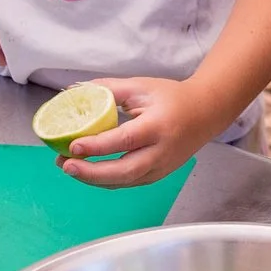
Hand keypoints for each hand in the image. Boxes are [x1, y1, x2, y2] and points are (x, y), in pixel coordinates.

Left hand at [60, 76, 225, 186]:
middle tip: (65, 164)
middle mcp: (161, 152)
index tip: (73, 145)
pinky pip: (128, 183)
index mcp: (158, 126)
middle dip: (91, 172)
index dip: (98, 145)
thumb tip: (73, 90)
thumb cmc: (172, 97)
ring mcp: (161, 168)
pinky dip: (105, 181)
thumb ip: (107, 89)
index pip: (125, 140)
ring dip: (94, 179)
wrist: (206, 113)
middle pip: (125, 171)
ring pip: (124, 182)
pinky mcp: (158, 176)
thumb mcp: (141, 87)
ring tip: (69, 168)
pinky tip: (86, 172)